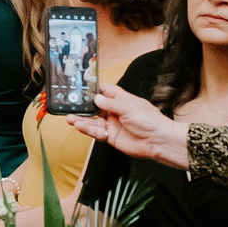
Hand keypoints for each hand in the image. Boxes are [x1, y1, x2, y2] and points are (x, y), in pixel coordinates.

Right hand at [67, 82, 189, 167]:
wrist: (157, 141)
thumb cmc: (149, 121)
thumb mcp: (129, 107)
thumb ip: (111, 103)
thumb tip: (96, 98)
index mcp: (122, 99)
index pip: (105, 91)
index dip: (94, 88)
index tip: (81, 85)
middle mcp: (115, 111)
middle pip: (95, 106)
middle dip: (83, 106)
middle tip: (69, 104)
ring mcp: (112, 124)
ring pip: (93, 121)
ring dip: (82, 120)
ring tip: (70, 118)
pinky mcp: (110, 136)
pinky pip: (96, 132)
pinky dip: (88, 130)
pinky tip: (80, 126)